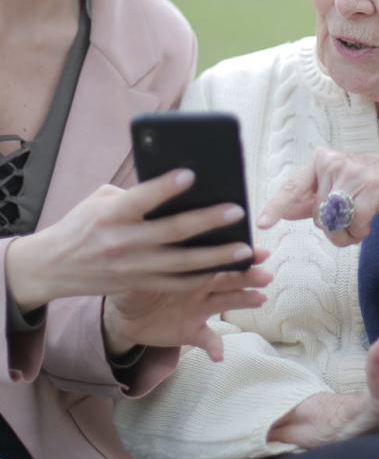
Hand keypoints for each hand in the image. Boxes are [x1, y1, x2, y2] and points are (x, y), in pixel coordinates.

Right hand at [6, 170, 266, 311]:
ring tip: (245, 249)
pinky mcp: (139, 285)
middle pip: (171, 232)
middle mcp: (123, 242)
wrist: (52, 267)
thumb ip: (135, 194)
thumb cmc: (82, 224)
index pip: (141, 199)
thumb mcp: (101, 200)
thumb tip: (175, 187)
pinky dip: (203, 277)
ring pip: (182, 264)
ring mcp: (133, 268)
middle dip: (207, 222)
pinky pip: (177, 283)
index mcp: (111, 214)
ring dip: (217, 257)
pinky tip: (226, 270)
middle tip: (237, 211)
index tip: (192, 174)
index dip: (166, 187)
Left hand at [103, 248, 271, 359]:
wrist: (125, 314)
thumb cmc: (134, 282)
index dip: (236, 254)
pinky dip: (214, 347)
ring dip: (244, 301)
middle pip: (228, 278)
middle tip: (266, 274)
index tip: (255, 251)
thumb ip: (145, 262)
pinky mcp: (191, 331)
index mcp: (189, 267)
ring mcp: (198, 309)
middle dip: (248, 276)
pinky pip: (207, 340)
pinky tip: (220, 355)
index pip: (216, 257)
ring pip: (226, 303)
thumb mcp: (135, 269)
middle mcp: (200, 286)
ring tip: (260, 299)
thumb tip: (147, 249)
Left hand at [258, 147, 378, 249]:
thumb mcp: (339, 191)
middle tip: (350, 219)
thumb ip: (312, 200)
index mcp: (321, 160)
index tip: (262, 223)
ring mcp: (352, 172)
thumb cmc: (372, 187)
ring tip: (361, 222)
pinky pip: (354, 225)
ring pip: (333, 222)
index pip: (293, 187)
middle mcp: (334, 162)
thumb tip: (283, 211)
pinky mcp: (371, 186)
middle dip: (333, 227)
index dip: (276, 207)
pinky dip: (361, 232)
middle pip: (317, 215)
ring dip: (347, 233)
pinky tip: (371, 222)